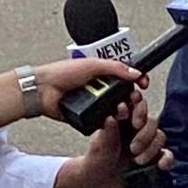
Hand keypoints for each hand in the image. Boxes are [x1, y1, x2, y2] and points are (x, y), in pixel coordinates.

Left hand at [33, 58, 149, 120]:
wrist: (43, 90)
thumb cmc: (61, 73)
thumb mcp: (92, 64)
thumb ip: (116, 67)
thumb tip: (136, 72)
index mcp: (104, 74)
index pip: (127, 77)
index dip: (138, 80)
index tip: (144, 84)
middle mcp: (101, 89)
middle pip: (126, 96)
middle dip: (132, 99)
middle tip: (133, 99)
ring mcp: (96, 104)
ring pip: (117, 110)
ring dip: (121, 110)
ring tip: (120, 109)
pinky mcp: (90, 118)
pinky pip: (104, 122)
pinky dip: (108, 121)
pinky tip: (109, 119)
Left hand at [78, 101, 172, 187]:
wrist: (100, 183)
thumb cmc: (97, 161)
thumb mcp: (98, 147)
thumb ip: (107, 132)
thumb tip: (111, 117)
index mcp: (121, 119)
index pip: (135, 104)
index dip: (139, 109)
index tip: (135, 122)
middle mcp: (135, 128)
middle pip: (151, 120)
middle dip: (145, 134)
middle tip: (133, 147)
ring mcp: (146, 142)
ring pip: (160, 136)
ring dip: (151, 149)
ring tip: (137, 161)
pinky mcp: (154, 157)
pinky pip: (167, 154)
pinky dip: (167, 159)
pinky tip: (160, 165)